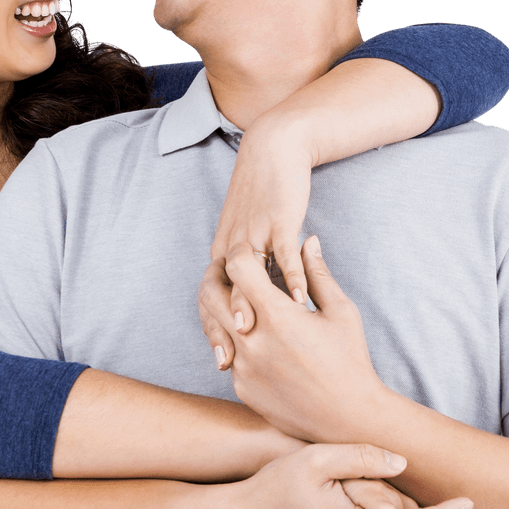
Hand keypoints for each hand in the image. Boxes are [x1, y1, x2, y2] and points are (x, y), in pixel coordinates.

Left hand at [202, 120, 313, 368]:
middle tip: (230, 360)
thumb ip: (263, 264)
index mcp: (224, 254)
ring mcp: (254, 232)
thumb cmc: (273, 196)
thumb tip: (272, 293)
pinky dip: (290, 274)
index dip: (210, 329)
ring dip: (247, 304)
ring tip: (255, 332)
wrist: (276, 148)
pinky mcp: (278, 219)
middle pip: (220, 292)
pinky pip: (282, 251)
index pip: (209, 298)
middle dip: (222, 328)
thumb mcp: (262, 235)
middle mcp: (231, 246)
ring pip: (244, 274)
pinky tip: (299, 297)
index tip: (220, 359)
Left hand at [223, 236, 386, 443]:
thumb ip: (318, 274)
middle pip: (212, 293)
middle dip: (218, 277)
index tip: (250, 255)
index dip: (242, 254)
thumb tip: (308, 240)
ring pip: (214, 325)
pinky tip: (254, 339)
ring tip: (240, 303)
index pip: (238, 267)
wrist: (348, 418)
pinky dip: (236, 343)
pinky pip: (228, 355)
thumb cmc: (351, 361)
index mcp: (278, 316)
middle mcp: (253, 341)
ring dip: (223, 310)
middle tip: (230, 273)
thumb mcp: (341, 312)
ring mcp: (244, 368)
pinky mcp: (242, 388)